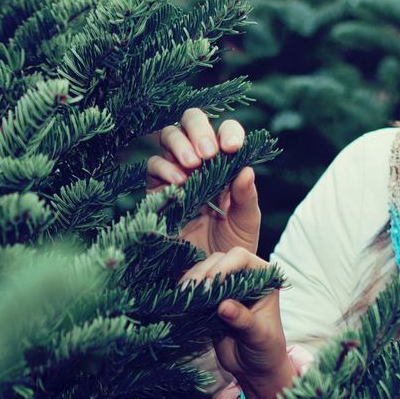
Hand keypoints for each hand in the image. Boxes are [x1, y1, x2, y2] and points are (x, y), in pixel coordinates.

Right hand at [147, 107, 260, 258]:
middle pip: (191, 122)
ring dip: (180, 144)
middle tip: (208, 154)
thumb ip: (246, 196)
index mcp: (225, 162)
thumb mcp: (246, 221)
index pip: (225, 131)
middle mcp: (199, 161)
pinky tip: (179, 183)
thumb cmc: (231, 245)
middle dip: (199, 129)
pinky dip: (164, 169)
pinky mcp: (155, 190)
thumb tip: (246, 168)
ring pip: (169, 136)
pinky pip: (153, 167)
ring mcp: (175, 172)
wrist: (208, 276)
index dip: (228, 131)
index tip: (232, 148)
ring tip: (193, 165)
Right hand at [181, 246, 292, 398]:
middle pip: (219, 260)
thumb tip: (223, 306)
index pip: (242, 258)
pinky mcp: (210, 300)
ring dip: (192, 280)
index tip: (211, 284)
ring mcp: (226, 287)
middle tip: (193, 291)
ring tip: (183, 295)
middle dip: (203, 273)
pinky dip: (187, 291)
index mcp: (264, 278)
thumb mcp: (259, 336)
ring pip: (204, 271)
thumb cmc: (266, 350)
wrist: (253, 368)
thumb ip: (244, 319)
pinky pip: (196, 288)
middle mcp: (245, 277)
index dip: (224, 266)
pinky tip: (179, 299)